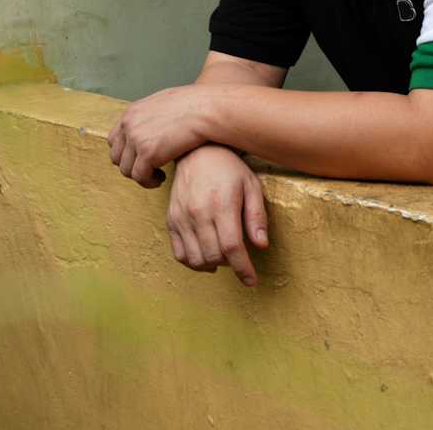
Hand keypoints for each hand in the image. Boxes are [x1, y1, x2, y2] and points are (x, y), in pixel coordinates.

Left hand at [108, 85, 211, 187]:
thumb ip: (150, 116)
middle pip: (117, 157)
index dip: (127, 153)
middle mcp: (129, 125)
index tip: (141, 158)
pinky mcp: (148, 153)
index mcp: (131, 113)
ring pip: (126, 170)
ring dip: (141, 176)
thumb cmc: (194, 106)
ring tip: (158, 176)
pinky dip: (149, 182)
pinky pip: (139, 177)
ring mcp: (136, 139)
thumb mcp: (164, 103)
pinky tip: (162, 178)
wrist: (206, 110)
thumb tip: (151, 126)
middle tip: (150, 169)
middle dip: (132, 166)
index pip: (114, 140)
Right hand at [167, 144, 269, 285]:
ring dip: (212, 265)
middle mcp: (198, 213)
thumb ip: (256, 216)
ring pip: (196, 259)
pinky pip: (179, 254)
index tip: (251, 281)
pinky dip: (194, 262)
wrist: (197, 152)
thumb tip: (261, 245)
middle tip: (239, 257)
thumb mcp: (251, 185)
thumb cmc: (228, 168)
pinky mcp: (171, 221)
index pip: (232, 248)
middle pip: (214, 256)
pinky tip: (206, 255)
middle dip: (230, 265)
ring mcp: (181, 218)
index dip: (243, 269)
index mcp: (222, 204)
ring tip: (224, 255)